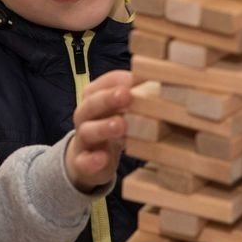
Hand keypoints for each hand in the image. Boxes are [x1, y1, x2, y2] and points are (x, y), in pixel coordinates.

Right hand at [66, 70, 132, 191]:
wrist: (88, 159)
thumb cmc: (110, 127)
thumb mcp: (120, 110)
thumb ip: (134, 96)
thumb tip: (159, 80)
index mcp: (93, 98)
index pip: (101, 84)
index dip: (116, 81)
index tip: (134, 78)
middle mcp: (85, 116)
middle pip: (91, 104)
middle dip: (108, 98)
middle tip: (126, 95)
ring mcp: (82, 140)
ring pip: (87, 131)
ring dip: (103, 127)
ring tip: (120, 125)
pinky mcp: (82, 163)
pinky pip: (83, 161)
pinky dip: (92, 160)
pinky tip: (102, 158)